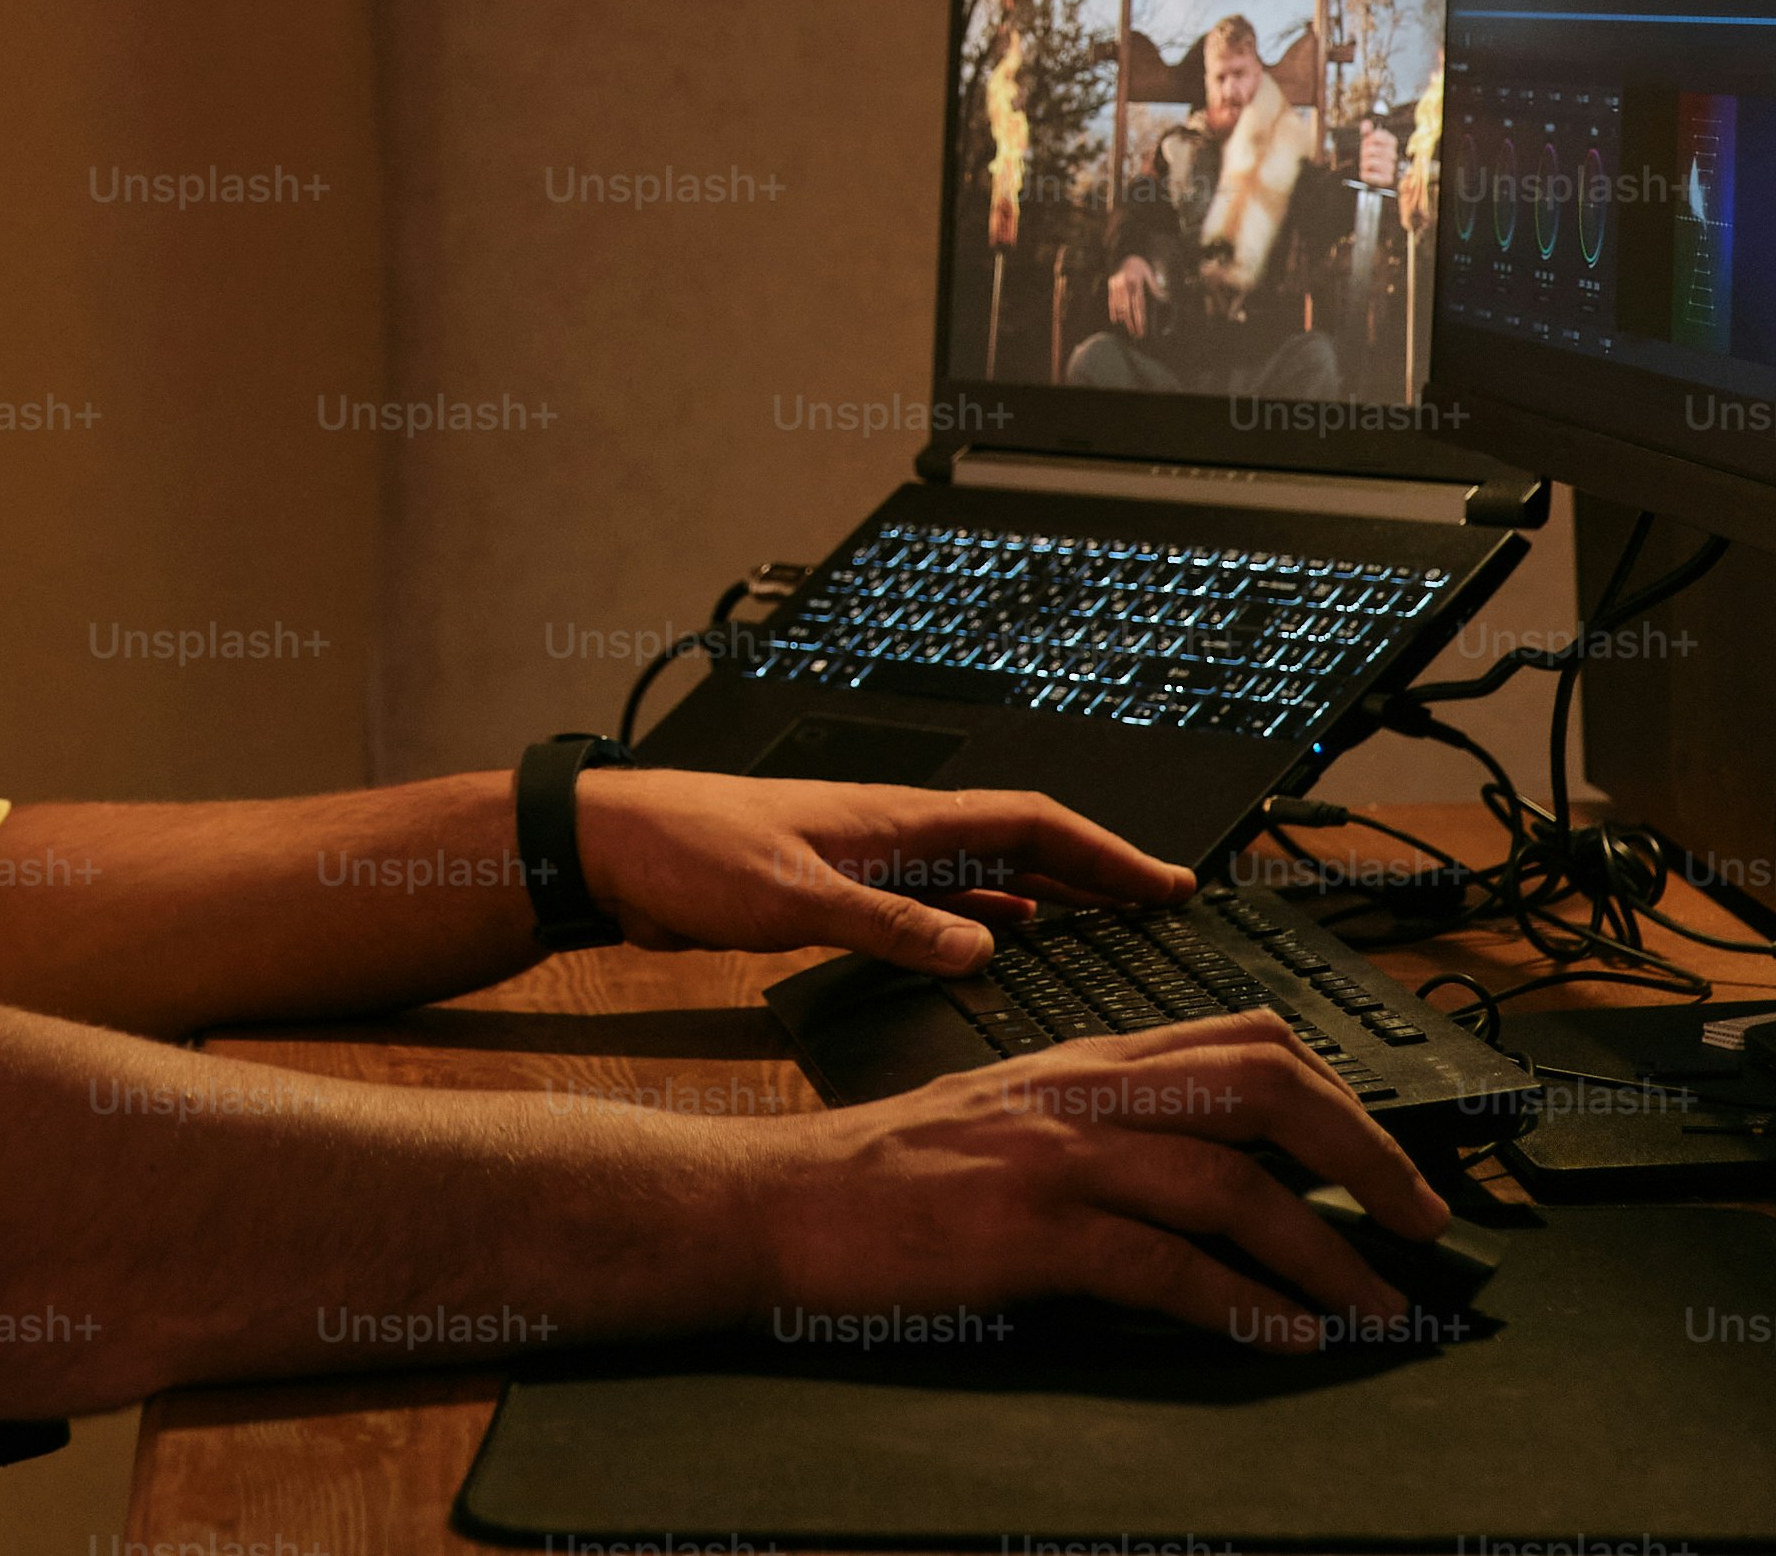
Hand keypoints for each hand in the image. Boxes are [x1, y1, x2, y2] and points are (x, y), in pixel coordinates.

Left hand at [573, 773, 1184, 975]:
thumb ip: (889, 927)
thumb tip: (982, 952)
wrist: (609, 848)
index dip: (1105, 852)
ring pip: (984, 873)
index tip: (1165, 883)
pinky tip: (1000, 946)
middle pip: (1022, 845)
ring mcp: (870, 860)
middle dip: (1097, 872)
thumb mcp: (795, 899)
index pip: (1030, 823)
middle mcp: (895, 834)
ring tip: (1107, 927)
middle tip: (1162, 906)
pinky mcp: (839, 891)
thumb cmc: (687, 852)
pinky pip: (938, 901)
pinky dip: (984, 921)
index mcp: (898, 822)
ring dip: (1049, 896)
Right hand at [749, 1014, 1453, 1352]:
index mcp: (1083, 1059)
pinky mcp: (1028, 1232)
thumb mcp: (1005, 1121)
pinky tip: (1288, 1336)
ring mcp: (1056, 1158)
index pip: (1245, 1037)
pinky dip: (1244, 1306)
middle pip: (1267, 1086)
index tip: (1393, 1157)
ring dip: (1329, 1251)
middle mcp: (1082, 1092)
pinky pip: (1167, 1266)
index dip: (1342, 1092)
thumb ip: (1100, 1127)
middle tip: (1426, 1222)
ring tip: (1381, 1306)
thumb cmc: (881, 1177)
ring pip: (1233, 1183)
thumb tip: (1209, 1178)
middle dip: (1368, 1154)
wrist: (774, 1203)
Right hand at [1104, 255, 1159, 334]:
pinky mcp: (1111, 285)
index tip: (1143, 329)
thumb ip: (1154, 287)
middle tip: (1137, 335)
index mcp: (1136, 283)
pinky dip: (1113, 311)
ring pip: (1120, 306)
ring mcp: (1117, 286)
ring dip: (1124, 319)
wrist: (1126, 255)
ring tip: (1130, 330)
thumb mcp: (1149, 274)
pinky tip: (1116, 320)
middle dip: (1133, 323)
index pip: (1139, 305)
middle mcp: (1126, 285)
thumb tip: (1164, 297)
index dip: (1140, 319)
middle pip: (1129, 309)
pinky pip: (1111, 301)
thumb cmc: (1140, 266)